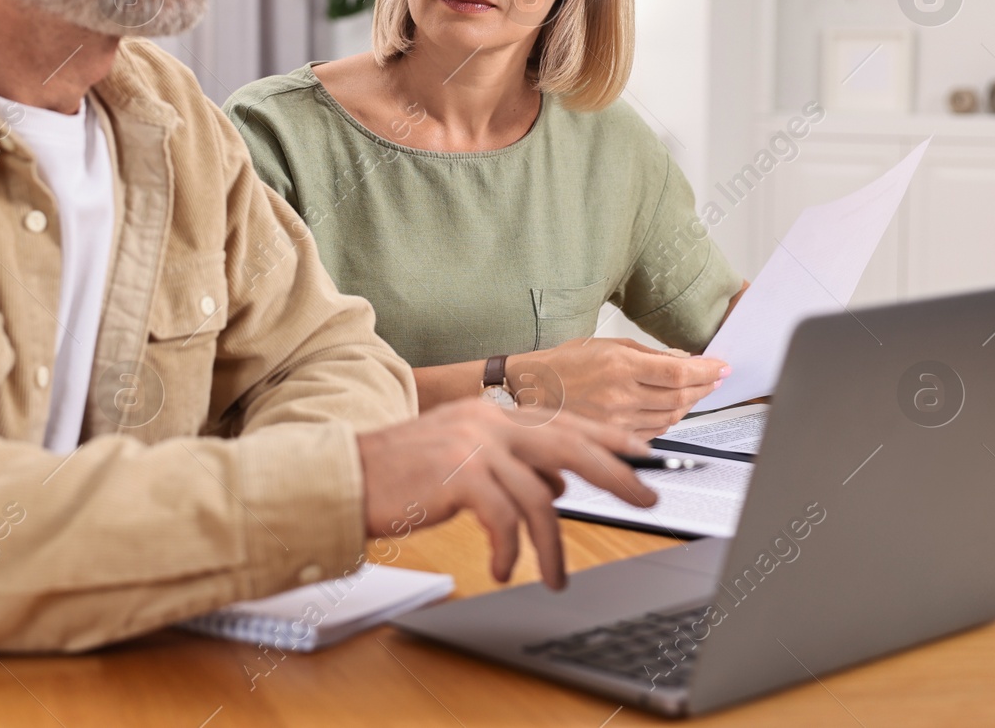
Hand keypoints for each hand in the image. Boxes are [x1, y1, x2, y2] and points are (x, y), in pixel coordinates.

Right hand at [356, 401, 656, 589]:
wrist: (347, 476)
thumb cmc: (398, 474)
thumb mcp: (460, 459)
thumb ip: (508, 464)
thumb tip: (555, 485)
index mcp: (491, 415)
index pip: (564, 421)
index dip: (607, 436)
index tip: (643, 452)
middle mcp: (488, 423)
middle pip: (571, 444)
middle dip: (616, 472)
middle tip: (648, 497)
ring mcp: (475, 446)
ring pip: (541, 497)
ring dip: (554, 545)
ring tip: (556, 577)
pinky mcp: (460, 475)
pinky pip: (506, 519)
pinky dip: (511, 551)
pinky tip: (506, 569)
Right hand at [509, 337, 728, 437]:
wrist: (530, 390)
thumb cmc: (563, 365)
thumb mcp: (605, 345)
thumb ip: (647, 354)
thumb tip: (682, 359)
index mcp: (619, 366)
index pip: (677, 371)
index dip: (705, 371)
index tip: (721, 367)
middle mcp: (620, 395)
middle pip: (679, 396)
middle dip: (704, 386)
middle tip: (715, 378)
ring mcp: (616, 420)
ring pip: (670, 417)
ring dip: (689, 404)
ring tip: (697, 391)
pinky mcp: (612, 436)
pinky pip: (653, 431)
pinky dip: (669, 420)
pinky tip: (672, 409)